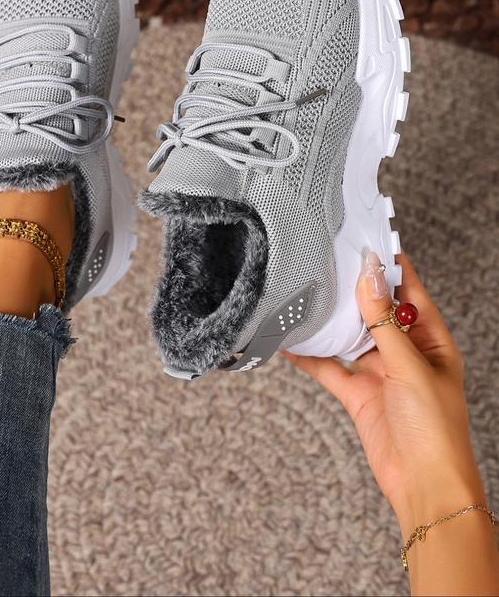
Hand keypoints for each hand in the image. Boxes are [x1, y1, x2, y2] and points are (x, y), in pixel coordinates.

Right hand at [284, 251, 485, 534]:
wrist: (423, 485)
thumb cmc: (435, 429)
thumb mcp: (410, 366)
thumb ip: (384, 322)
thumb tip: (370, 278)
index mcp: (431, 340)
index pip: (409, 292)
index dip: (390, 267)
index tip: (367, 242)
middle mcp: (406, 352)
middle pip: (377, 310)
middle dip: (356, 289)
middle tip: (330, 262)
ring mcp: (381, 372)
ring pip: (351, 336)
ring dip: (332, 320)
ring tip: (308, 294)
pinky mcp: (359, 393)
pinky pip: (331, 367)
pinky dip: (311, 356)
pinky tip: (292, 343)